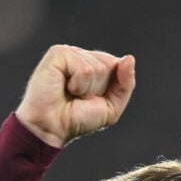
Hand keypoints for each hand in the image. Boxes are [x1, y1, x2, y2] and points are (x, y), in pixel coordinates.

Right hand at [15, 44, 135, 147]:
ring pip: (98, 68)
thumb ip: (126, 84)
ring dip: (87, 89)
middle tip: (78, 98)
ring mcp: (70, 52)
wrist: (51, 128)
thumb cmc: (76, 119)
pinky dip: (78, 85)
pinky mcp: (58, 53)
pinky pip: (84, 68)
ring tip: (70, 94)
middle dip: (98, 89)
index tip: (91, 100)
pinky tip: (64, 87)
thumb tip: (129, 58)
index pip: (117, 66)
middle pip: (109, 66)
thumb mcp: (111, 107)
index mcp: (93, 64)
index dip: (110, 88)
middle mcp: (81, 56)